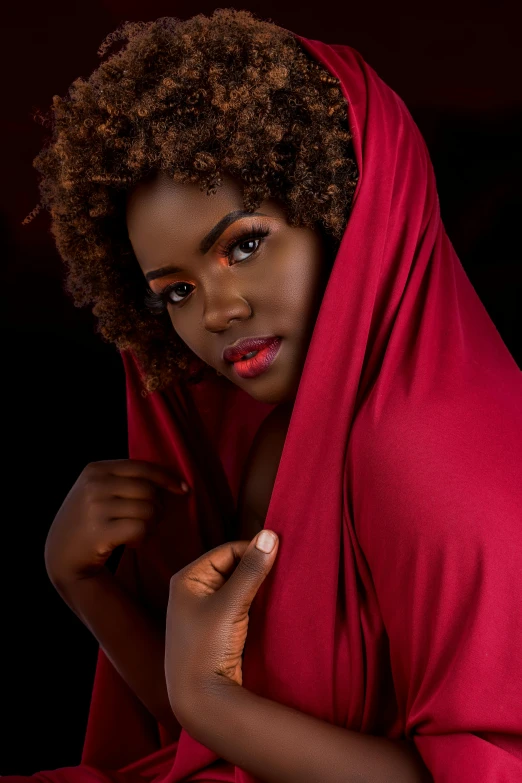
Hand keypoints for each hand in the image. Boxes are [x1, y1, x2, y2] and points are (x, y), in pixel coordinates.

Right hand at [44, 459, 188, 588]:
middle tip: (150, 520)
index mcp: (96, 469)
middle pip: (149, 490)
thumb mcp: (97, 489)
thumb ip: (125, 479)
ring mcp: (95, 508)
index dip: (167, 478)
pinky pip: (141, 529)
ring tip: (138, 531)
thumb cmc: (88, 519)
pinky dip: (143, 538)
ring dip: (151, 525)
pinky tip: (132, 542)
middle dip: (158, 507)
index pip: (143, 467)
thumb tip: (171, 480)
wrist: (60, 553)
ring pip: (148, 510)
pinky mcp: (100, 532)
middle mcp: (94, 485)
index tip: (183, 489)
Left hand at [164, 530, 278, 722]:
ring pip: (236, 586)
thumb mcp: (230, 604)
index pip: (227, 551)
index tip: (280, 555)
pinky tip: (267, 608)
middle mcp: (191, 590)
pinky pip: (237, 604)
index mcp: (187, 578)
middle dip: (255, 568)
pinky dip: (252, 602)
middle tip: (282, 572)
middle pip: (231, 567)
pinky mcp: (214, 628)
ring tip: (276, 589)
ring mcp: (202, 610)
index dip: (253, 551)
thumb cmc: (206, 648)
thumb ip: (251, 569)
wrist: (199, 701)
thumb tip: (270, 535)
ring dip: (256, 586)